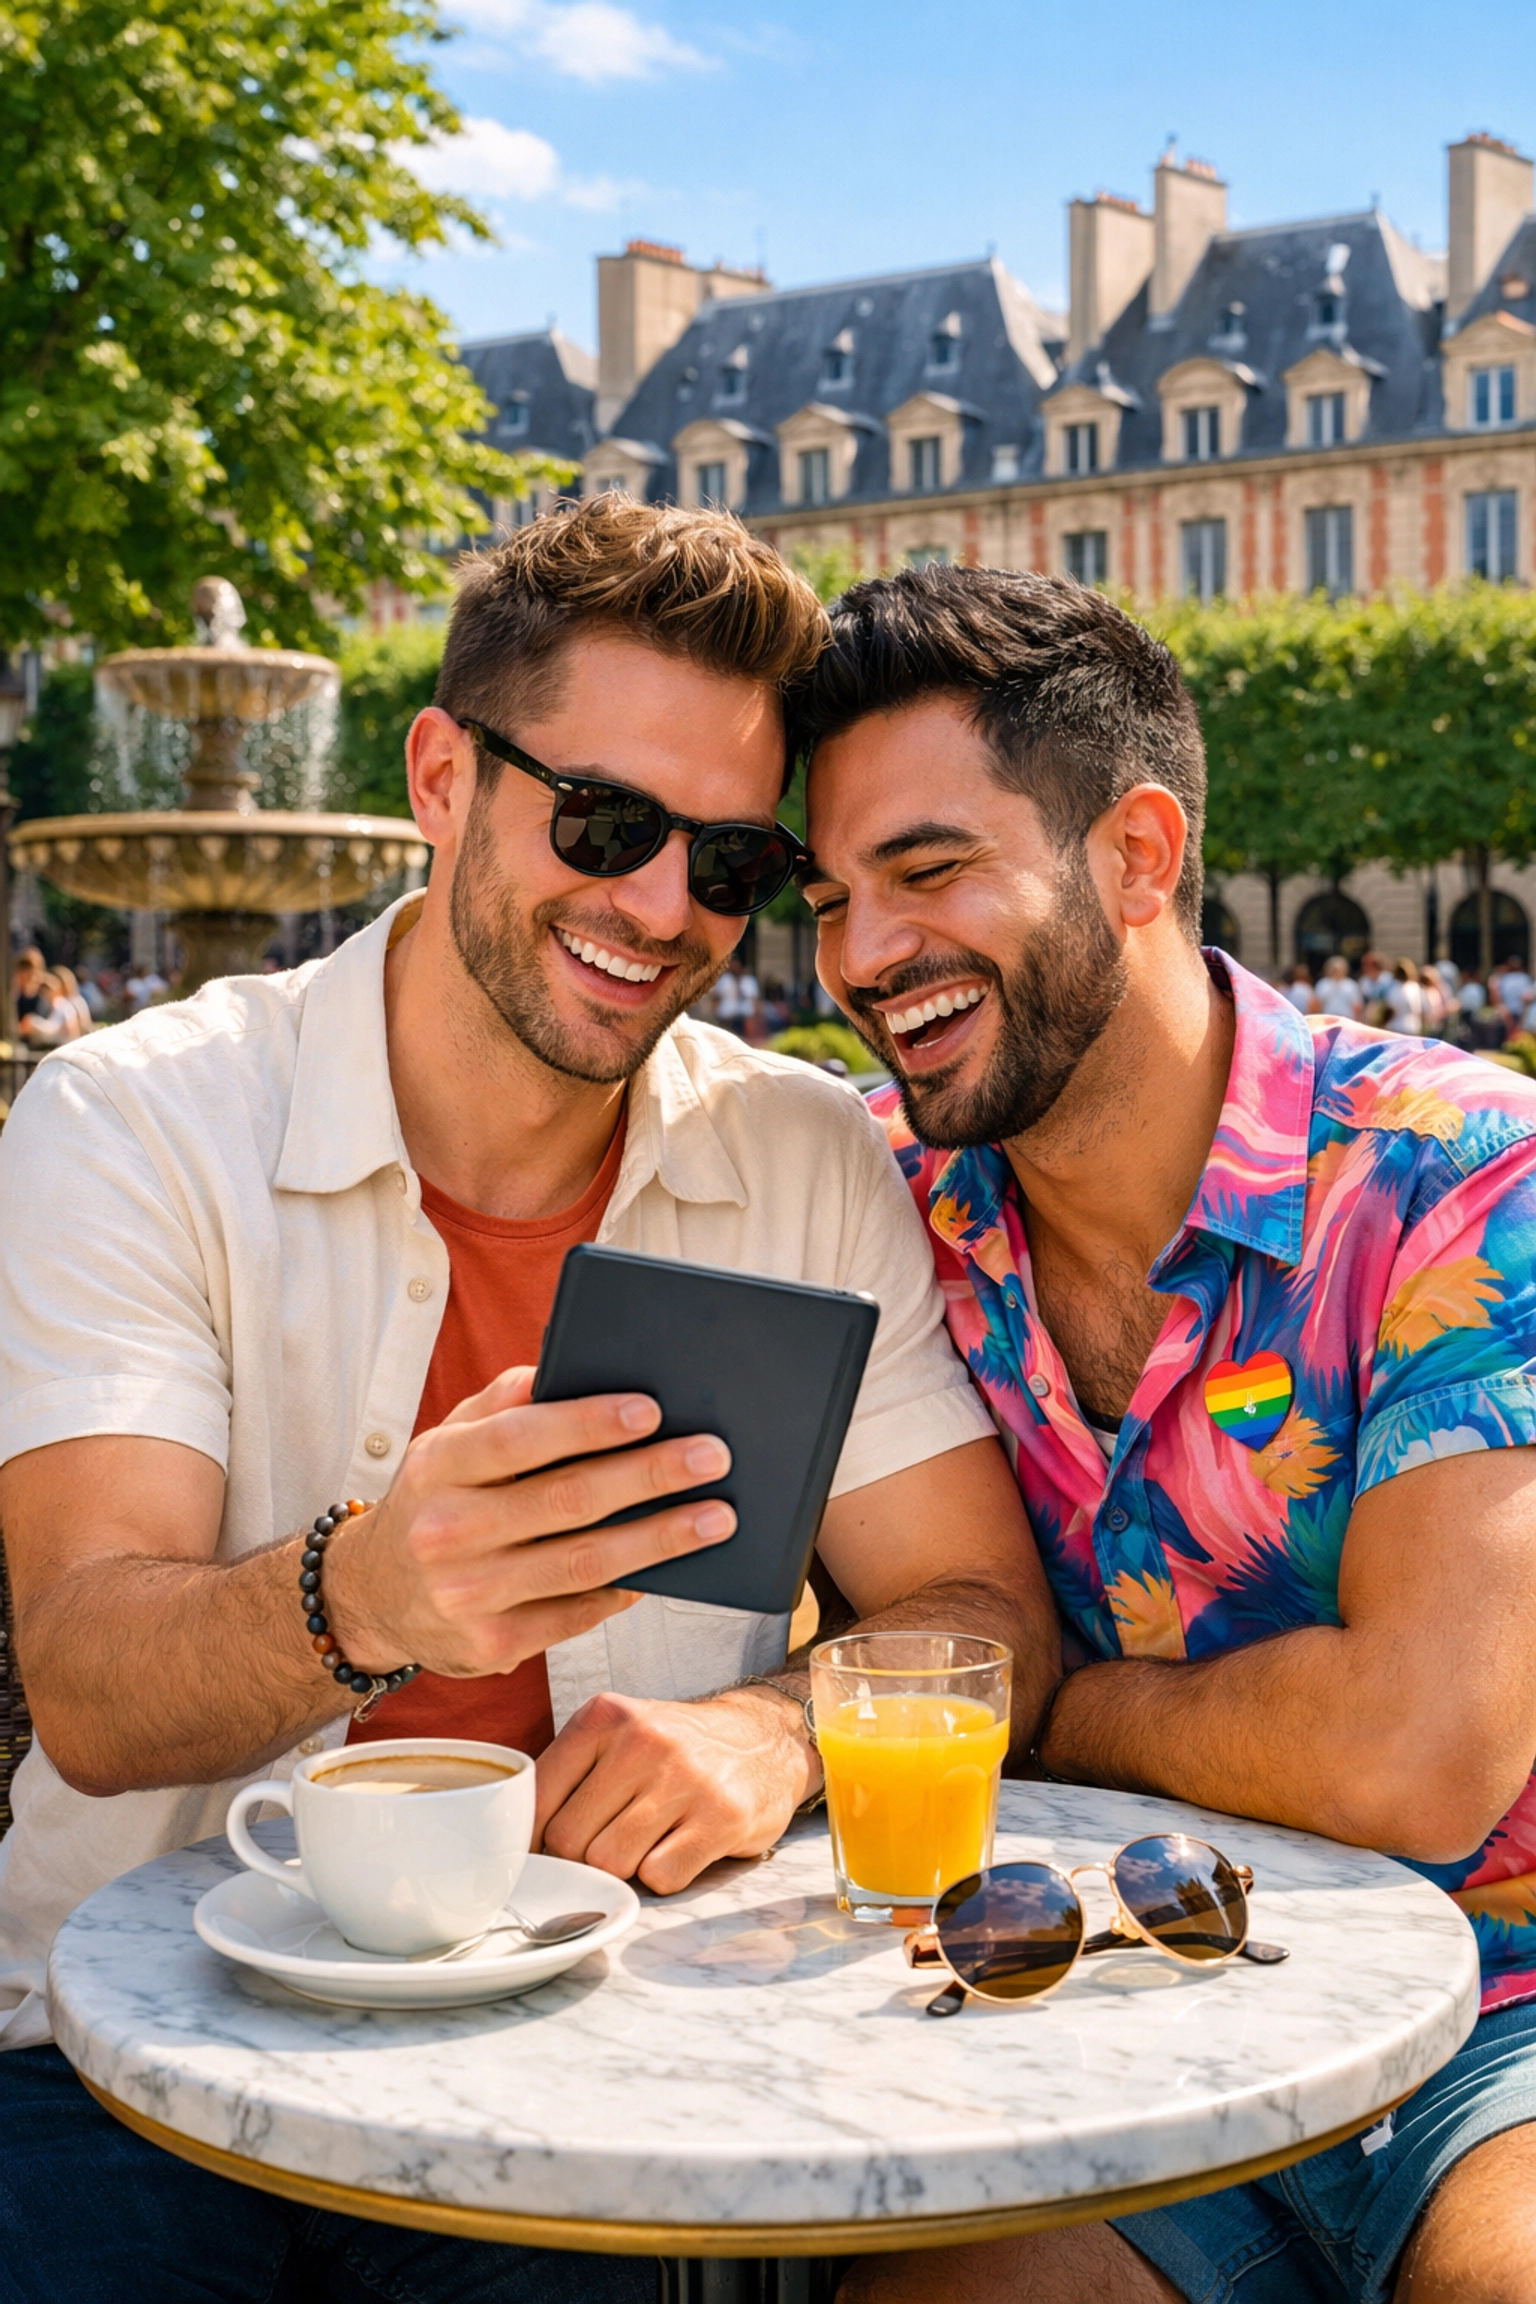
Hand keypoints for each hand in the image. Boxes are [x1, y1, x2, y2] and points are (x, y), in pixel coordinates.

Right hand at [322, 1366, 735, 1677]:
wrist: (374, 1595)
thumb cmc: (436, 1497)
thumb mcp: (449, 1439)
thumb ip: (504, 1400)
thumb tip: (574, 1365)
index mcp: (437, 1466)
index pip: (518, 1438)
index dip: (587, 1423)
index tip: (651, 1409)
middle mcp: (446, 1532)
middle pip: (565, 1501)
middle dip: (649, 1477)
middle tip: (712, 1457)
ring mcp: (468, 1595)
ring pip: (583, 1563)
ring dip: (659, 1540)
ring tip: (716, 1517)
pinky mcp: (493, 1645)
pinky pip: (577, 1613)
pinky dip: (627, 1588)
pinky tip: (666, 1566)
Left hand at [535, 1687, 819, 1892]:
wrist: (764, 1738)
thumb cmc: (675, 1748)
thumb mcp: (617, 1735)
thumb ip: (567, 1774)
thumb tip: (508, 1839)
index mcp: (605, 1716)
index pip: (538, 1796)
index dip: (535, 1836)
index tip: (544, 1850)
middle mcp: (643, 1741)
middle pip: (570, 1839)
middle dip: (581, 1857)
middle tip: (607, 1843)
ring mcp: (686, 1778)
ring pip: (611, 1862)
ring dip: (624, 1868)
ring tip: (646, 1841)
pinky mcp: (722, 1816)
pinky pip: (661, 1877)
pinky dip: (663, 1876)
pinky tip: (679, 1847)